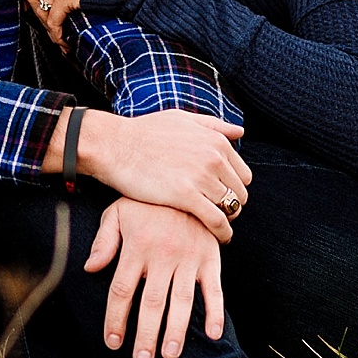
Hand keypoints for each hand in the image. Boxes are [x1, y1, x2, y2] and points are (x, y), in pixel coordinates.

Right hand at [72, 109, 251, 241]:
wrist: (115, 145)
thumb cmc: (144, 132)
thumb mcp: (183, 119)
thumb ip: (214, 126)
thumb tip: (239, 131)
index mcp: (216, 141)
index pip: (243, 174)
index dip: (234, 189)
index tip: (222, 198)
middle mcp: (214, 157)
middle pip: (240, 193)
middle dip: (232, 206)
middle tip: (218, 215)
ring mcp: (202, 176)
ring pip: (231, 208)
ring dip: (227, 220)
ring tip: (216, 227)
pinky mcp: (186, 196)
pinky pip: (217, 221)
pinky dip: (222, 233)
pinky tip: (218, 238)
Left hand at [85, 198, 225, 357]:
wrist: (185, 177)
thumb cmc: (147, 201)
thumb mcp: (118, 212)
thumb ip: (104, 240)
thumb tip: (90, 268)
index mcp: (137, 246)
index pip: (122, 290)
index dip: (116, 318)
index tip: (113, 343)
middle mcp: (162, 254)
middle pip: (151, 302)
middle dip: (146, 334)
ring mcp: (189, 257)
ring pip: (181, 300)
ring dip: (176, 330)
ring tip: (170, 355)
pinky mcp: (210, 256)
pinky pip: (214, 287)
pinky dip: (216, 311)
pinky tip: (213, 334)